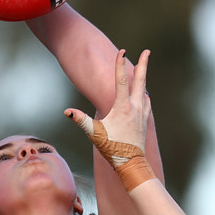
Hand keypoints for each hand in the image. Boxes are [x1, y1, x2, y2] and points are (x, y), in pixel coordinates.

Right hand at [65, 49, 150, 169]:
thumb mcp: (94, 134)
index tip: (122, 51)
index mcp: (123, 107)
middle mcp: (135, 107)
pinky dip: (144, 94)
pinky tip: (143, 94)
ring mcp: (142, 114)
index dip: (120, 64)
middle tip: (147, 51)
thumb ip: (81, 120)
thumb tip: (67, 112)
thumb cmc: (112, 148)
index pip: (122, 80)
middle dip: (144, 64)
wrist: (132, 163)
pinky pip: (146, 102)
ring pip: (144, 90)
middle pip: (141, 80)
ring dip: (143, 78)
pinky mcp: (145, 121)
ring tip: (143, 68)